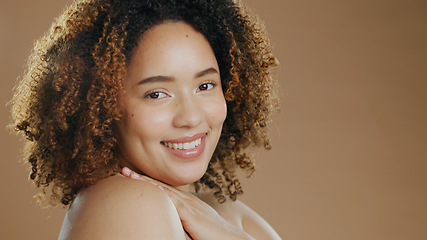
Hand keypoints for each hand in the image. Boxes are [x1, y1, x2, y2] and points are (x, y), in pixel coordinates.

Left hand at [121, 167, 254, 239]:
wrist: (232, 239)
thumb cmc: (213, 236)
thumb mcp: (194, 226)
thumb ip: (182, 222)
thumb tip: (168, 224)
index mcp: (187, 203)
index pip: (163, 189)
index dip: (147, 182)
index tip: (131, 177)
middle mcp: (187, 200)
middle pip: (160, 186)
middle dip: (141, 178)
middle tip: (122, 170)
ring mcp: (190, 206)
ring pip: (164, 190)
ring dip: (146, 182)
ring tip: (128, 175)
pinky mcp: (193, 215)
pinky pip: (175, 203)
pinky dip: (162, 194)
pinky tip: (151, 189)